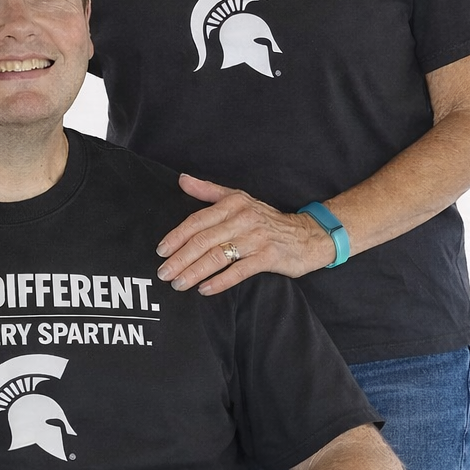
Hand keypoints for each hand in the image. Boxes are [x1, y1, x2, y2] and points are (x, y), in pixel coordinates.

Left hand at [156, 174, 334, 294]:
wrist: (307, 235)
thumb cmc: (267, 219)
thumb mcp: (239, 199)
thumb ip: (208, 191)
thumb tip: (182, 180)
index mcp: (233, 204)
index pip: (197, 220)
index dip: (177, 236)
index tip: (161, 251)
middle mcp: (242, 219)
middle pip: (203, 240)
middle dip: (180, 259)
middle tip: (163, 273)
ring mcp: (255, 239)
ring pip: (217, 256)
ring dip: (194, 272)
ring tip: (178, 284)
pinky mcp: (268, 257)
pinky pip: (238, 271)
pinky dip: (219, 282)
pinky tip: (204, 289)